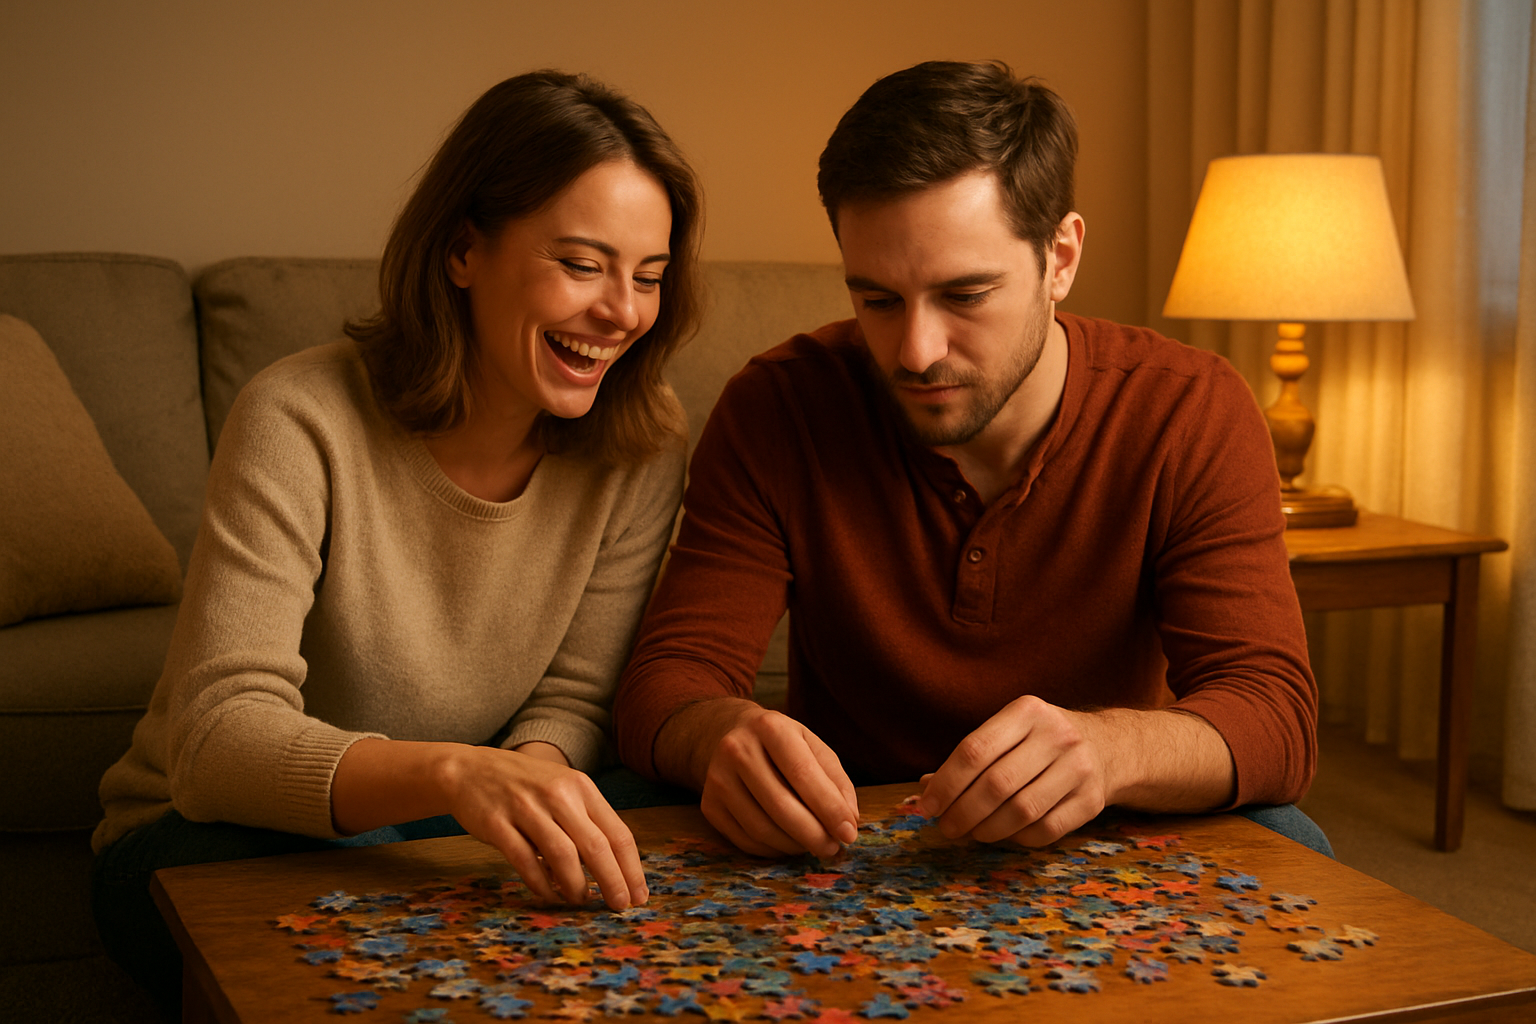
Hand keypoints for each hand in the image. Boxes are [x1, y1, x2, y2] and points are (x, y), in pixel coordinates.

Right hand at [438, 745, 646, 910]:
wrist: (469, 769)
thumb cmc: (524, 785)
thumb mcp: (562, 789)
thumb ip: (587, 820)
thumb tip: (616, 867)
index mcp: (581, 786)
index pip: (617, 832)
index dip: (631, 868)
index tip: (639, 895)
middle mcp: (558, 794)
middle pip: (595, 846)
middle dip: (612, 882)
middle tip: (619, 906)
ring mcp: (526, 807)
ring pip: (562, 856)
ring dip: (576, 886)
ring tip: (581, 900)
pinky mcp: (497, 823)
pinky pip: (525, 861)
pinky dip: (541, 884)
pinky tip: (549, 896)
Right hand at [683, 700, 858, 858]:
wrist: (727, 735)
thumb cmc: (781, 744)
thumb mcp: (812, 746)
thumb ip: (836, 781)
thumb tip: (848, 822)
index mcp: (769, 727)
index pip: (802, 774)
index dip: (829, 808)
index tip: (849, 833)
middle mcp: (737, 749)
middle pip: (780, 805)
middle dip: (813, 834)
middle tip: (833, 848)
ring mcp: (718, 779)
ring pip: (761, 828)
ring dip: (795, 845)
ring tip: (815, 845)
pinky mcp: (709, 806)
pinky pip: (746, 840)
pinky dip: (774, 849)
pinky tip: (789, 843)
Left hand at [916, 695, 1109, 847]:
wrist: (1108, 747)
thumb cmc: (1040, 741)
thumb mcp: (1010, 731)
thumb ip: (971, 756)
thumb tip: (926, 787)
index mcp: (1027, 711)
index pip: (975, 749)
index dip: (946, 782)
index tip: (927, 805)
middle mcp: (1057, 735)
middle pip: (997, 784)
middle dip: (962, 812)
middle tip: (946, 827)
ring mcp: (1079, 768)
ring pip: (1022, 811)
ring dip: (986, 829)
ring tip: (969, 832)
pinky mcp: (1093, 800)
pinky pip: (1046, 830)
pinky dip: (1016, 838)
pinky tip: (1002, 834)